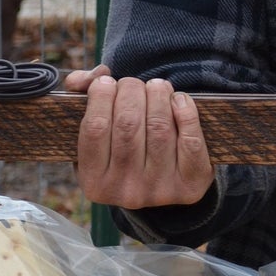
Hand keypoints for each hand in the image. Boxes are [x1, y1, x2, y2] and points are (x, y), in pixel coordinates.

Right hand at [71, 66, 214, 208]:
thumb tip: (94, 76)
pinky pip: (190, 141)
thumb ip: (85, 101)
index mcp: (95, 181)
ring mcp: (160, 189)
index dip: (100, 96)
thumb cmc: (121, 155)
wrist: (162, 199)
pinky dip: (186, 112)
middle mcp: (126, 189)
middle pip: (128, 123)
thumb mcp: (96, 140)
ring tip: (156, 86)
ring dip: (158, 95)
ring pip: (159, 127)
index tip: (106, 81)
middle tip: (133, 84)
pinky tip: (178, 100)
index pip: (95, 127)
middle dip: (131, 91)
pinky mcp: (189, 184)